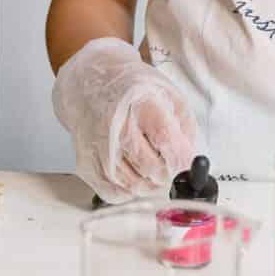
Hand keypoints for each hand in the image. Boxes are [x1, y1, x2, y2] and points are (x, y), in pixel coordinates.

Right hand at [52, 37, 197, 200]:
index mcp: (140, 104)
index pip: (166, 141)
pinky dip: (128, 192)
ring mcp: (98, 147)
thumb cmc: (131, 89)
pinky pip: (111, 192)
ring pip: (132, 185)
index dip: (181, 158)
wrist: (89, 83)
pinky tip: (133, 177)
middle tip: (167, 164)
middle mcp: (116, 127)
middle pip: (150, 167)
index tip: (184, 160)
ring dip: (149, 184)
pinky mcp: (85, 162)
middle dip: (166, 171)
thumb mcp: (167, 92)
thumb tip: (189, 157)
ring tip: (152, 170)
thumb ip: (184, 125)